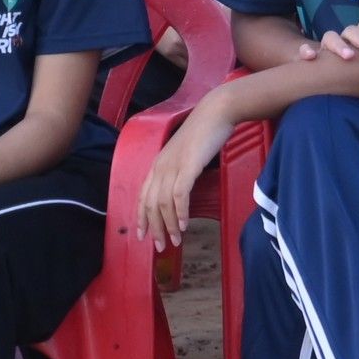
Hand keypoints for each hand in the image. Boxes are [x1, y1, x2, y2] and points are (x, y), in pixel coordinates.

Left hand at [141, 94, 236, 253]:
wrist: (217, 112)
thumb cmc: (205, 131)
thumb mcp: (187, 153)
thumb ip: (180, 169)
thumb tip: (181, 188)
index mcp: (158, 164)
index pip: (143, 196)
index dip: (142, 217)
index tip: (144, 235)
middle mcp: (160, 167)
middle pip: (150, 204)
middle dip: (154, 228)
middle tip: (161, 246)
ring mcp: (173, 166)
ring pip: (163, 203)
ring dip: (168, 225)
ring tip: (175, 240)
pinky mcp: (188, 166)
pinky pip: (179, 194)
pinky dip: (180, 212)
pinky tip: (184, 224)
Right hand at [301, 17, 358, 62]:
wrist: (331, 81)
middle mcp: (345, 39)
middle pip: (352, 31)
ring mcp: (328, 47)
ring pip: (332, 37)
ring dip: (340, 45)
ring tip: (349, 57)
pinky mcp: (313, 57)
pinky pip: (305, 51)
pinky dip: (305, 51)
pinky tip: (310, 57)